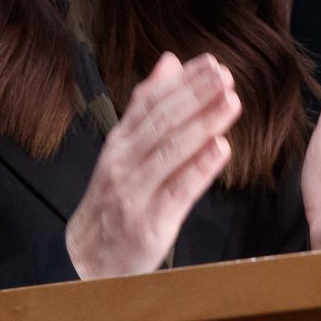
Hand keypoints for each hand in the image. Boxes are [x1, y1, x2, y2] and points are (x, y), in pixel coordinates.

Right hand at [65, 52, 240, 278]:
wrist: (89, 258)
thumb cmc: (116, 199)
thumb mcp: (126, 149)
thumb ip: (148, 106)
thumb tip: (170, 62)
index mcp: (120, 141)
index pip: (150, 102)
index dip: (181, 81)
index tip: (210, 63)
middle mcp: (123, 162)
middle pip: (161, 122)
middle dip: (195, 96)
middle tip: (225, 77)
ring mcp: (133, 192)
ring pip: (170, 151)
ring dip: (203, 124)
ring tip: (231, 103)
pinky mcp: (148, 223)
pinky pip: (177, 191)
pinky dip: (199, 168)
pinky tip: (222, 149)